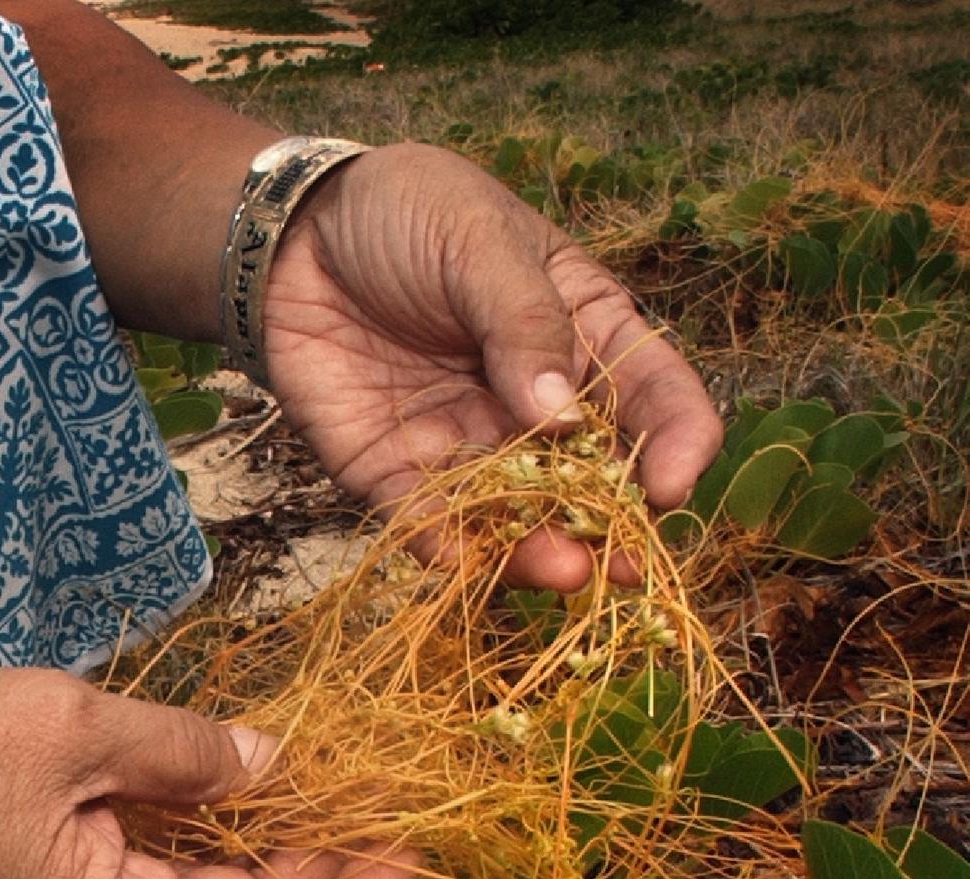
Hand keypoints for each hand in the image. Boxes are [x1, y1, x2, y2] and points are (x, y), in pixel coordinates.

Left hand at [262, 143, 722, 590]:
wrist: (293, 235)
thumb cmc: (406, 214)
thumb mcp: (479, 244)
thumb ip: (522, 324)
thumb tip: (563, 417)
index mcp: (584, 335)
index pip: (653, 397)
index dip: (677, 443)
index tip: (675, 485)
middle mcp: (533, 404)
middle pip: (587, 477)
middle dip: (608, 523)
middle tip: (623, 565)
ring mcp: (465, 443)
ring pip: (511, 513)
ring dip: (534, 548)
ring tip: (559, 572)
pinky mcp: (393, 472)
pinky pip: (424, 521)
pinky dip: (443, 546)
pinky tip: (460, 561)